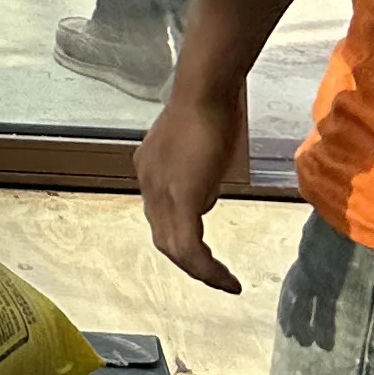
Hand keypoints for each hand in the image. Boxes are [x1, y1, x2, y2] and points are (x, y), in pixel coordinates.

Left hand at [137, 79, 250, 294]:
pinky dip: (206, 268)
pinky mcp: (180, 198)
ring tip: (223, 283)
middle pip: (163, 237)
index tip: (204, 252)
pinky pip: (189, 247)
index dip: (181, 237)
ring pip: (173, 248)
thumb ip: (197, 173)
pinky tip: (225, 279)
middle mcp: (148, 182)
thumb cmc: (209, 109)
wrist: (205, 91)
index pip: (161, 215)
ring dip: (199, 271)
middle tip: (214, 276)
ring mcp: (160, 191)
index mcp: (150, 169)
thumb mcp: (200, 149)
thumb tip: (206, 196)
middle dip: (188, 262)